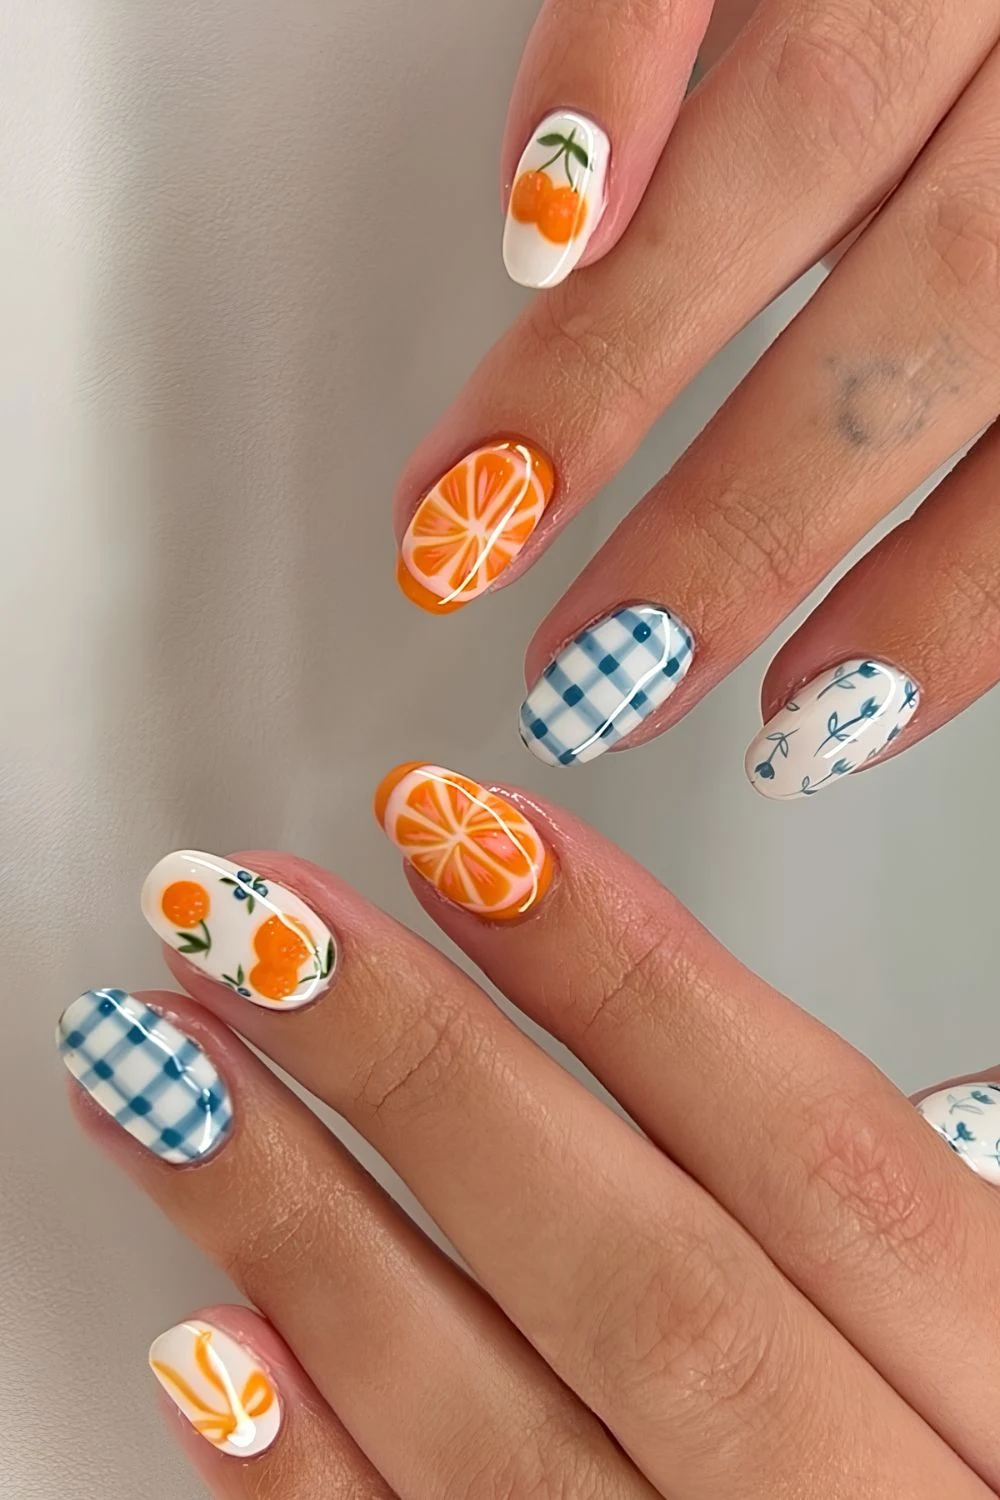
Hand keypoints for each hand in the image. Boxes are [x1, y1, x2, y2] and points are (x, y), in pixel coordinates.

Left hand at [61, 764, 999, 1494]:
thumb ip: (903, 1229)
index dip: (632, 977)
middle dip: (427, 1072)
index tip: (469, 833)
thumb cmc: (981, 1486)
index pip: (816, 1157)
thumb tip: (726, 1044)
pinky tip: (205, 1345)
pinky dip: (318, 1487)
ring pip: (502, 1440)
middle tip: (254, 918)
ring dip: (310, 1236)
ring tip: (167, 1069)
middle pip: (639, 1275)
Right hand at [392, 2, 999, 792]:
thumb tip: (898, 587)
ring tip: (484, 510)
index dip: (938, 615)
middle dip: (738, 533)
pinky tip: (534, 224)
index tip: (807, 727)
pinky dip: (606, 69)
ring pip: (802, 154)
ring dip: (617, 363)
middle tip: (597, 670)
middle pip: (926, 328)